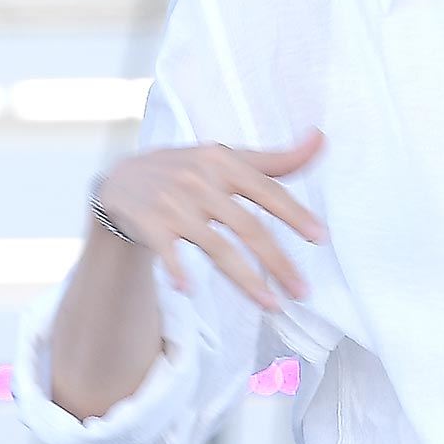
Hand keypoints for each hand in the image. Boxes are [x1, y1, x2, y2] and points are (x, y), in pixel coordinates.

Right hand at [97, 128, 327, 311]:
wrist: (123, 178)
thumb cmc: (189, 170)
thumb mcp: (229, 158)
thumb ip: (277, 159)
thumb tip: (321, 139)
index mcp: (226, 163)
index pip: (268, 191)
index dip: (295, 213)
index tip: (319, 237)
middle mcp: (201, 181)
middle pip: (248, 227)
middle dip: (278, 262)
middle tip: (302, 291)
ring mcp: (175, 204)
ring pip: (217, 247)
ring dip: (246, 280)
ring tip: (272, 305)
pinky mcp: (149, 223)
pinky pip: (168, 251)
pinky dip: (177, 269)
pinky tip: (189, 290)